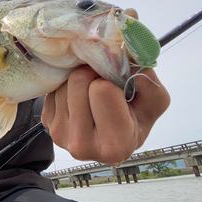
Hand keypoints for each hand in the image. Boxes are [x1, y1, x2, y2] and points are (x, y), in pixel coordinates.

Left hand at [41, 65, 169, 165]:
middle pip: (78, 81)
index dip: (112, 79)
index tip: (119, 85)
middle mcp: (82, 146)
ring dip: (78, 78)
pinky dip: (66, 85)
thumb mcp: (154, 100)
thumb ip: (147, 79)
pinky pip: (53, 87)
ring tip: (92, 91)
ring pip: (63, 82)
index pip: (102, 89)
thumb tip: (127, 55)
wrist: (113, 133)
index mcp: (115, 146)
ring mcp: (60, 135)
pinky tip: (80, 95)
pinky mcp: (47, 122)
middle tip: (104, 80)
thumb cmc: (135, 116)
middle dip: (93, 73)